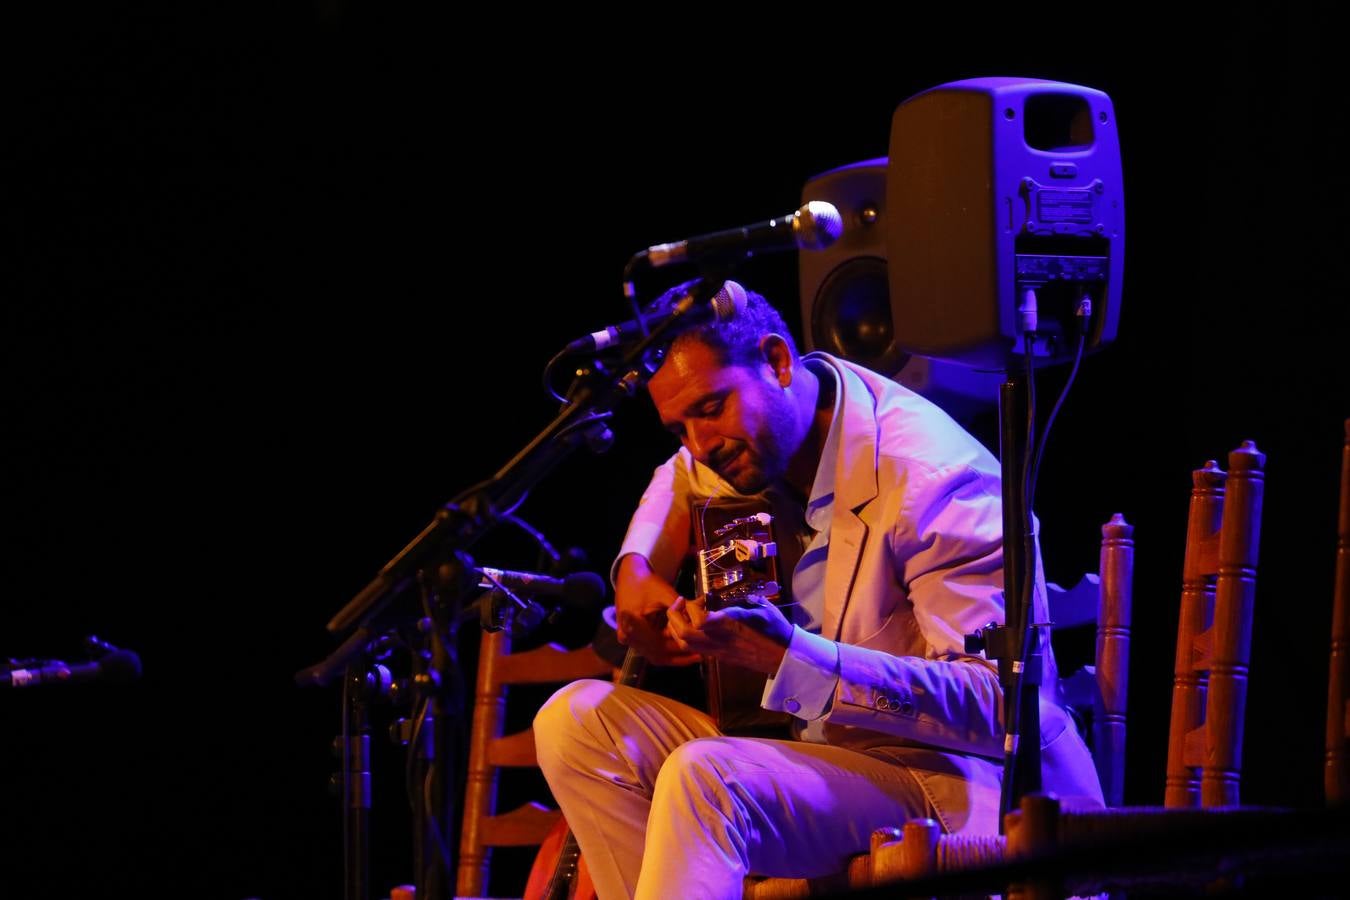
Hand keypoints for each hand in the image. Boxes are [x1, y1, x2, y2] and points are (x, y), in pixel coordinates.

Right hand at [614, 554, 701, 665]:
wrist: (630, 575)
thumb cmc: (647, 583)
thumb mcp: (666, 595)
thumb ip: (681, 611)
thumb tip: (700, 622)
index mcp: (633, 626)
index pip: (661, 647)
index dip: (680, 652)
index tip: (698, 653)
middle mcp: (627, 637)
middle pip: (657, 654)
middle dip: (678, 656)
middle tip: (699, 655)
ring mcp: (627, 639)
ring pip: (654, 654)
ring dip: (672, 654)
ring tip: (693, 653)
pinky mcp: (629, 637)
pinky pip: (649, 649)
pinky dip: (665, 648)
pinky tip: (680, 646)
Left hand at [666, 594, 792, 674]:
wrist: (783, 658)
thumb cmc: (776, 631)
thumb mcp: (763, 609)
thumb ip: (747, 599)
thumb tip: (739, 591)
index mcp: (729, 626)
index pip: (698, 618)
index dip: (693, 605)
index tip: (703, 597)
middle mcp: (718, 640)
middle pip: (683, 633)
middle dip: (675, 616)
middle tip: (681, 602)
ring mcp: (717, 651)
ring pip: (685, 644)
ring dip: (677, 627)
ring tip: (682, 614)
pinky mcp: (719, 657)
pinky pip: (694, 649)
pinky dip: (686, 636)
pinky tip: (694, 626)